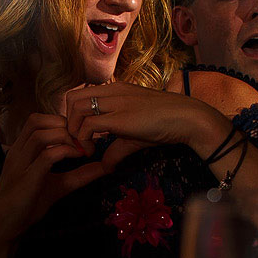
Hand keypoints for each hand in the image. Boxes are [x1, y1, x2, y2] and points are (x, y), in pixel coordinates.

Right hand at [0, 113, 108, 245]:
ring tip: (82, 151)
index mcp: (22, 149)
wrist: (5, 228)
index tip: (79, 137)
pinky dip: (65, 152)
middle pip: (38, 120)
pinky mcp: (27, 180)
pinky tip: (77, 158)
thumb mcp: (59, 185)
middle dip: (64, 125)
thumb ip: (79, 174)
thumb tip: (106, 167)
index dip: (61, 122)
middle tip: (83, 141)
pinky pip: (46, 156)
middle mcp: (18, 152)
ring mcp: (20, 165)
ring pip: (41, 134)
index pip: (38, 120)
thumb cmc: (27, 205)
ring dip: (66, 138)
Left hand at [61, 82, 228, 156]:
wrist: (188, 118)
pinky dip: (84, 140)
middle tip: (80, 141)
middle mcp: (112, 91)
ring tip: (87, 148)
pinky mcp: (119, 117)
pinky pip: (88, 125)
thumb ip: (116, 148)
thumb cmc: (166, 124)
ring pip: (76, 109)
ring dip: (74, 131)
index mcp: (115, 90)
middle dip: (69, 122)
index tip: (82, 136)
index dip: (75, 116)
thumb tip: (106, 166)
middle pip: (72, 98)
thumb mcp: (134, 136)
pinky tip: (93, 152)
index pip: (80, 95)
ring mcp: (115, 102)